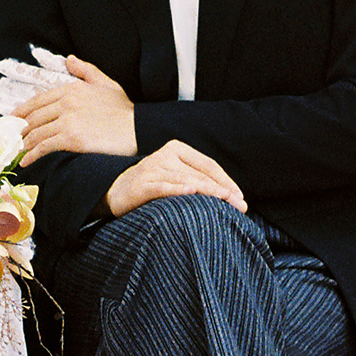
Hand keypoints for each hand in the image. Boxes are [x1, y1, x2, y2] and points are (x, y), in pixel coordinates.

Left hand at [16, 54, 137, 163]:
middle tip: (12, 137)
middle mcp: (66, 102)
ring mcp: (67, 120)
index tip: (14, 118)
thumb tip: (69, 59)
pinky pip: (44, 147)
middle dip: (21, 128)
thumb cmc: (124, 110)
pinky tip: (26, 161)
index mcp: (72, 88)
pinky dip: (32, 155)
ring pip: (37, 132)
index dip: (24, 110)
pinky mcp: (71, 139)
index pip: (39, 99)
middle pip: (35, 116)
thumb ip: (86, 70)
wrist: (138, 129)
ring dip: (24, 143)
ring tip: (17, 151)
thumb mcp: (106, 83)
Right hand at [105, 140, 247, 217]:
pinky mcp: (142, 184)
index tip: (240, 197)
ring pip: (186, 181)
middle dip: (223, 191)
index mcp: (176, 149)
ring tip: (225, 202)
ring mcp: (152, 168)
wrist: (116, 191)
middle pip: (201, 174)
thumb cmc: (153, 184)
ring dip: (208, 192)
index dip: (226, 180)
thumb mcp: (175, 174)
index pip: (208, 164)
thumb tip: (231, 194)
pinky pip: (164, 187)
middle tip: (240, 207)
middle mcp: (165, 155)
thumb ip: (197, 178)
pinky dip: (178, 190)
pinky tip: (191, 193)